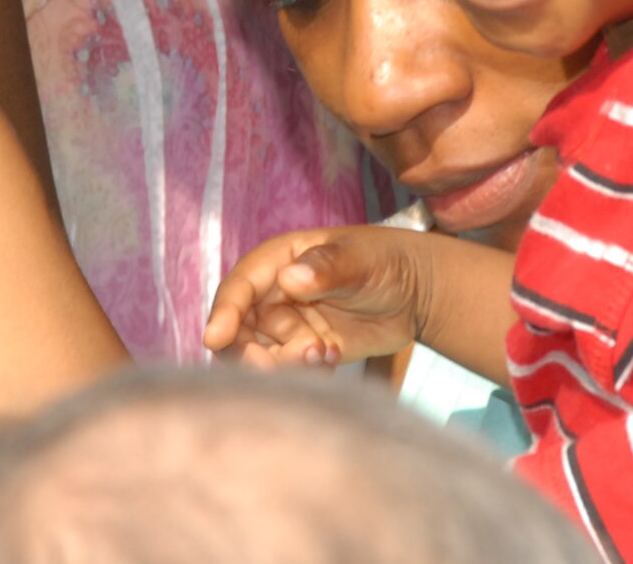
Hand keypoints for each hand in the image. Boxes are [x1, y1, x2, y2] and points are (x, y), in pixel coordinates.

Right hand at [204, 227, 434, 368]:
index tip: (215, 338)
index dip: (224, 312)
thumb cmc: (386, 261)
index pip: (239, 288)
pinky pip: (287, 372)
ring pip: (260, 356)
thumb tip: (291, 277)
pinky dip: (304, 373)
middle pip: (238, 331)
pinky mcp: (303, 352)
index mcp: (277, 261)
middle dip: (253, 352)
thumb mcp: (360, 260)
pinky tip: (332, 359)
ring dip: (284, 363)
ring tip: (322, 354)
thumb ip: (327, 268)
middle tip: (293, 358)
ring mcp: (286, 326)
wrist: (417, 293)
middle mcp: (273, 295)